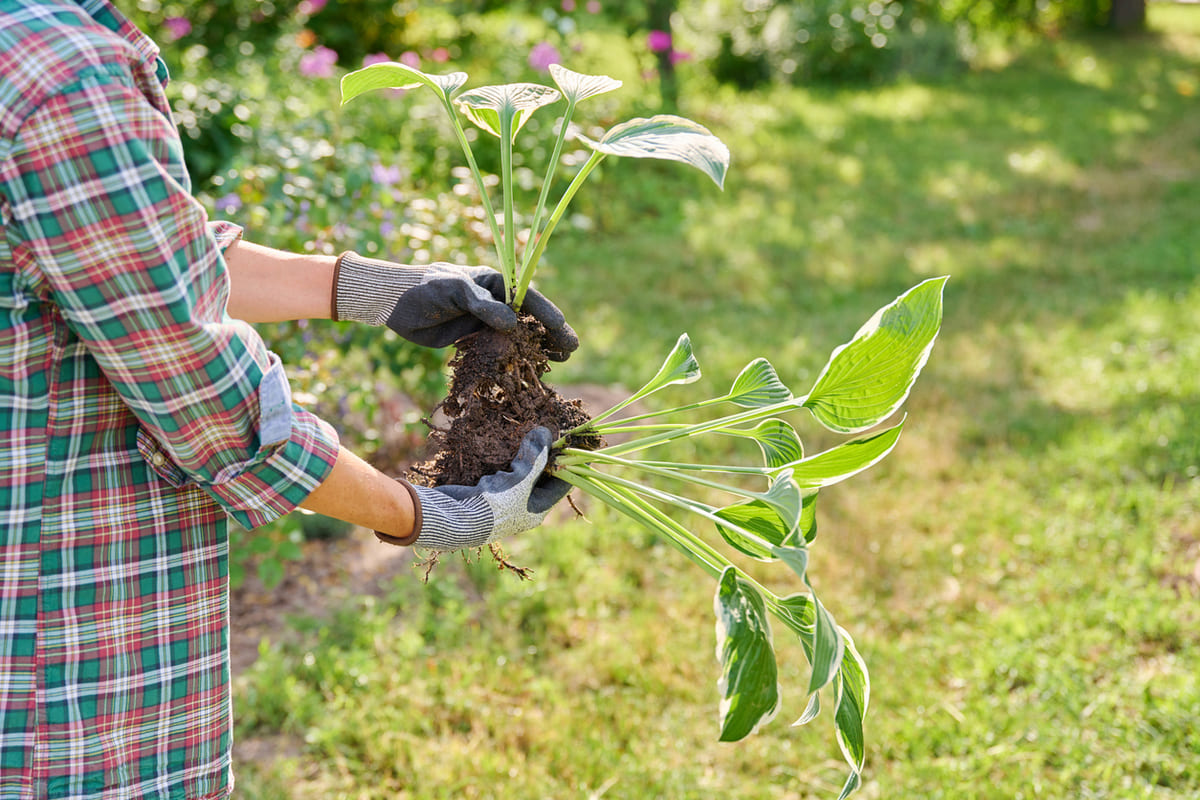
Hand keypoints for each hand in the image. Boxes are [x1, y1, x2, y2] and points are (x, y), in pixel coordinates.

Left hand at [333, 252, 578, 359]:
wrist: (392, 303)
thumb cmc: (423, 287)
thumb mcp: (455, 289)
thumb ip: (483, 306)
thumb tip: (512, 324)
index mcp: (494, 282)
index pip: (528, 299)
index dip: (548, 315)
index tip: (563, 331)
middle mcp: (493, 302)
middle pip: (528, 319)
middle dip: (549, 335)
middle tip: (569, 352)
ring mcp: (483, 321)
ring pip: (516, 337)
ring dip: (535, 349)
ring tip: (556, 363)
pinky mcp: (471, 339)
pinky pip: (497, 351)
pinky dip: (511, 360)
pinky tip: (526, 371)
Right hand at [375, 427, 571, 551]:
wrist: (453, 519)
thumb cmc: (494, 504)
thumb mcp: (521, 479)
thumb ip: (535, 456)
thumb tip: (546, 432)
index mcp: (538, 510)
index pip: (562, 484)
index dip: (568, 464)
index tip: (572, 444)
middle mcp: (524, 508)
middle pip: (541, 478)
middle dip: (543, 457)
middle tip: (547, 433)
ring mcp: (505, 501)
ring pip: (521, 474)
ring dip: (523, 457)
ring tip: (529, 436)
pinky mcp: (487, 493)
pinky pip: (502, 474)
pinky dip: (505, 461)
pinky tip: (504, 448)